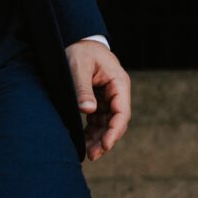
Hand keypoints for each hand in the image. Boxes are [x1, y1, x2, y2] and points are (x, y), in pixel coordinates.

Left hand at [66, 39, 131, 160]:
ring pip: (107, 124)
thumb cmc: (79, 51)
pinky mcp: (98, 101)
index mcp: (118, 82)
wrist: (76, 42)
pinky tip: (83, 143)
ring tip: (88, 154)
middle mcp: (117, 92)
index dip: (114, 131)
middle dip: (106, 140)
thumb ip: (83, 88)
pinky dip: (92, 132)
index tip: (105, 145)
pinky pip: (98, 121)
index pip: (121, 112)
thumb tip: (88, 110)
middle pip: (116, 121)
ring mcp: (108, 98)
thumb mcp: (79, 67)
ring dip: (99, 139)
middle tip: (92, 155)